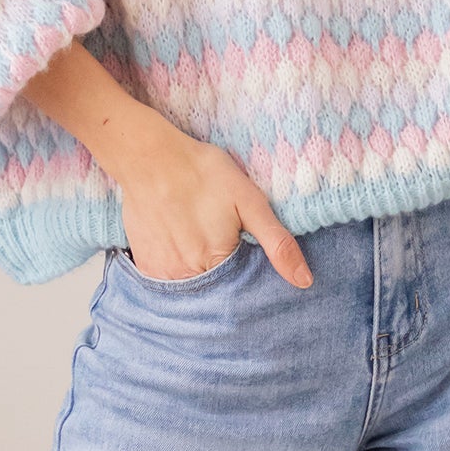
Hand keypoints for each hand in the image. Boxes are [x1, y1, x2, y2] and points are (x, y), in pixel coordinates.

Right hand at [117, 120, 311, 288]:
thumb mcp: (250, 202)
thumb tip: (304, 281)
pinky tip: (180, 243)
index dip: (247, 275)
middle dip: (223, 276)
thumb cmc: (203, 174)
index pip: (243, 291)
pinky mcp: (145, 265)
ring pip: (191, 289)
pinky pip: (167, 280)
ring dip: (199, 275)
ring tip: (198, 240)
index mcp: (218, 264)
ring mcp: (162, 274)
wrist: (150, 157)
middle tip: (216, 239)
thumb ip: (278, 243)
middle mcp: (188, 277)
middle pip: (215, 293)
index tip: (241, 250)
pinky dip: (177, 269)